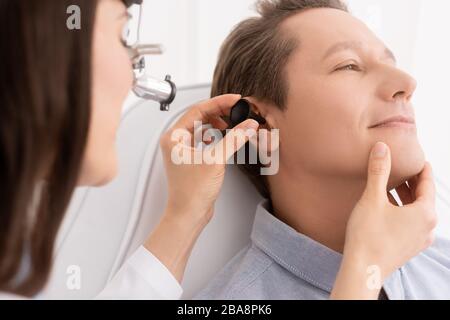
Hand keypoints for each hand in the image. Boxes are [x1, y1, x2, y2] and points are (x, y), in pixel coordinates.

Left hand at [145, 94, 258, 281]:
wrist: (188, 214)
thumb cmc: (191, 192)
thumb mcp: (215, 161)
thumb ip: (233, 140)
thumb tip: (247, 125)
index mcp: (174, 137)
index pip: (197, 110)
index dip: (219, 103)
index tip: (235, 100)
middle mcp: (176, 141)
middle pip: (199, 116)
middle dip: (219, 112)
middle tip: (237, 110)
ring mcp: (182, 150)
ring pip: (202, 127)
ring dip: (218, 123)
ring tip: (232, 123)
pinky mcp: (191, 158)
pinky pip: (203, 139)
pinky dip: (215, 135)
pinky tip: (223, 137)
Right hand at [331, 142, 436, 298]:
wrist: (363, 269)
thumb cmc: (368, 235)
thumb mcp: (372, 198)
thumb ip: (379, 171)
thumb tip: (382, 147)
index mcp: (425, 212)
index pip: (427, 182)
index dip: (420, 167)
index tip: (415, 157)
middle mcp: (428, 227)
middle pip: (423, 197)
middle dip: (411, 181)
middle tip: (400, 167)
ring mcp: (419, 239)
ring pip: (417, 211)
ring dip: (405, 197)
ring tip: (389, 186)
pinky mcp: (409, 247)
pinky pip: (411, 223)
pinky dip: (402, 211)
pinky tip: (386, 208)